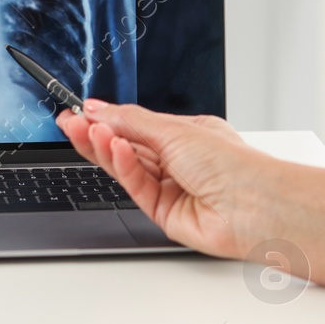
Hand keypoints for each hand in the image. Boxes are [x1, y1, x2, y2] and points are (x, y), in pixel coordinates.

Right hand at [56, 101, 324, 291]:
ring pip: (126, 167)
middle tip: (68, 122)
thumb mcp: (176, 130)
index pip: (136, 125)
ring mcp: (170, 188)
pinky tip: (113, 149)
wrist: (256, 206)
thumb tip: (101, 110)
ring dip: (105, 148)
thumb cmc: (233, 165)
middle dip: (96, 133)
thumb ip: (132, 122)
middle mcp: (178, 161)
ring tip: (83, 130)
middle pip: (125, 147)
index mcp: (185, 136)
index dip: (107, 118)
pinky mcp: (164, 213)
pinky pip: (136, 187)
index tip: (79, 110)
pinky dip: (123, 168)